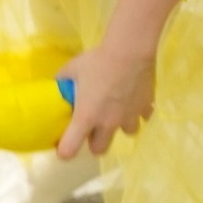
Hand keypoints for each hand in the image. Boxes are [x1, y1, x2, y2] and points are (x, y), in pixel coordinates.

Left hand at [57, 40, 157, 156]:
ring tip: (118, 111)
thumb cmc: (97, 60)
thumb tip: (57, 84)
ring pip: (127, 134)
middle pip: (100, 150)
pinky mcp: (146, 107)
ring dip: (120, 126)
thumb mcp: (71, 68)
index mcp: (86, 117)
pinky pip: (143, 117)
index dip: (64, 151)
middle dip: (94, 142)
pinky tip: (134, 100)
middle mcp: (108, 123)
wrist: (130, 51)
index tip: (64, 144)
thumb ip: (62, 80)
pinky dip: (138, 111)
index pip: (70, 149)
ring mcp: (129, 117)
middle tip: (92, 127)